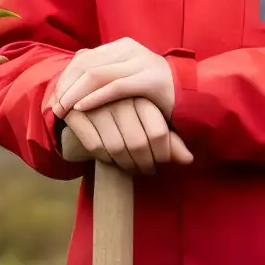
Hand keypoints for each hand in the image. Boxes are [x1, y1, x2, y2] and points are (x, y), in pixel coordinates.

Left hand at [54, 38, 177, 123]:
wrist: (191, 96)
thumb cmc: (152, 92)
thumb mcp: (126, 76)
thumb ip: (104, 72)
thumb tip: (72, 73)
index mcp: (122, 46)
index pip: (84, 59)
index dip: (65, 78)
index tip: (53, 97)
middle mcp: (130, 49)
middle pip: (86, 65)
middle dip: (66, 87)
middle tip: (54, 107)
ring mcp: (140, 62)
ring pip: (97, 75)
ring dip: (75, 94)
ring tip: (63, 110)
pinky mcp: (149, 80)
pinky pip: (115, 88)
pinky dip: (94, 98)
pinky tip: (81, 109)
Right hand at [62, 98, 192, 175]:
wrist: (86, 99)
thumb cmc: (126, 115)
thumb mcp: (150, 122)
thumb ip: (169, 140)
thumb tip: (189, 160)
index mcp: (142, 93)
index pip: (159, 132)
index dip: (162, 155)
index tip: (161, 163)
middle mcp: (120, 96)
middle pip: (138, 143)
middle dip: (144, 164)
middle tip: (147, 171)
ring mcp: (96, 104)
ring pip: (116, 147)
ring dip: (126, 166)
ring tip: (132, 170)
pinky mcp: (76, 113)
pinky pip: (95, 146)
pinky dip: (105, 159)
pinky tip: (111, 160)